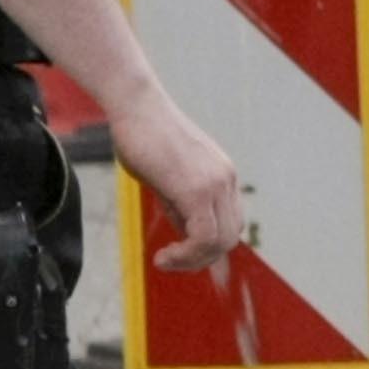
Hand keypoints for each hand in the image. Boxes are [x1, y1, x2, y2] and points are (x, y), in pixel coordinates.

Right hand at [123, 91, 250, 272]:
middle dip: (201, 259)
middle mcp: (226, 180)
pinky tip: (163, 256)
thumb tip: (188, 237)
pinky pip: (204, 236)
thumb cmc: (143, 138)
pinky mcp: (196, 188)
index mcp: (223, 176)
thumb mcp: (167, 179)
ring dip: (192, 261)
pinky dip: (186, 255)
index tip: (180, 255)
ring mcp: (215, 183)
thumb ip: (182, 205)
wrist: (136, 107)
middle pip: (230, 237)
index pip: (231, 224)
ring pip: (220, 241)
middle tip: (170, 262)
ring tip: (164, 261)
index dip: (209, 248)